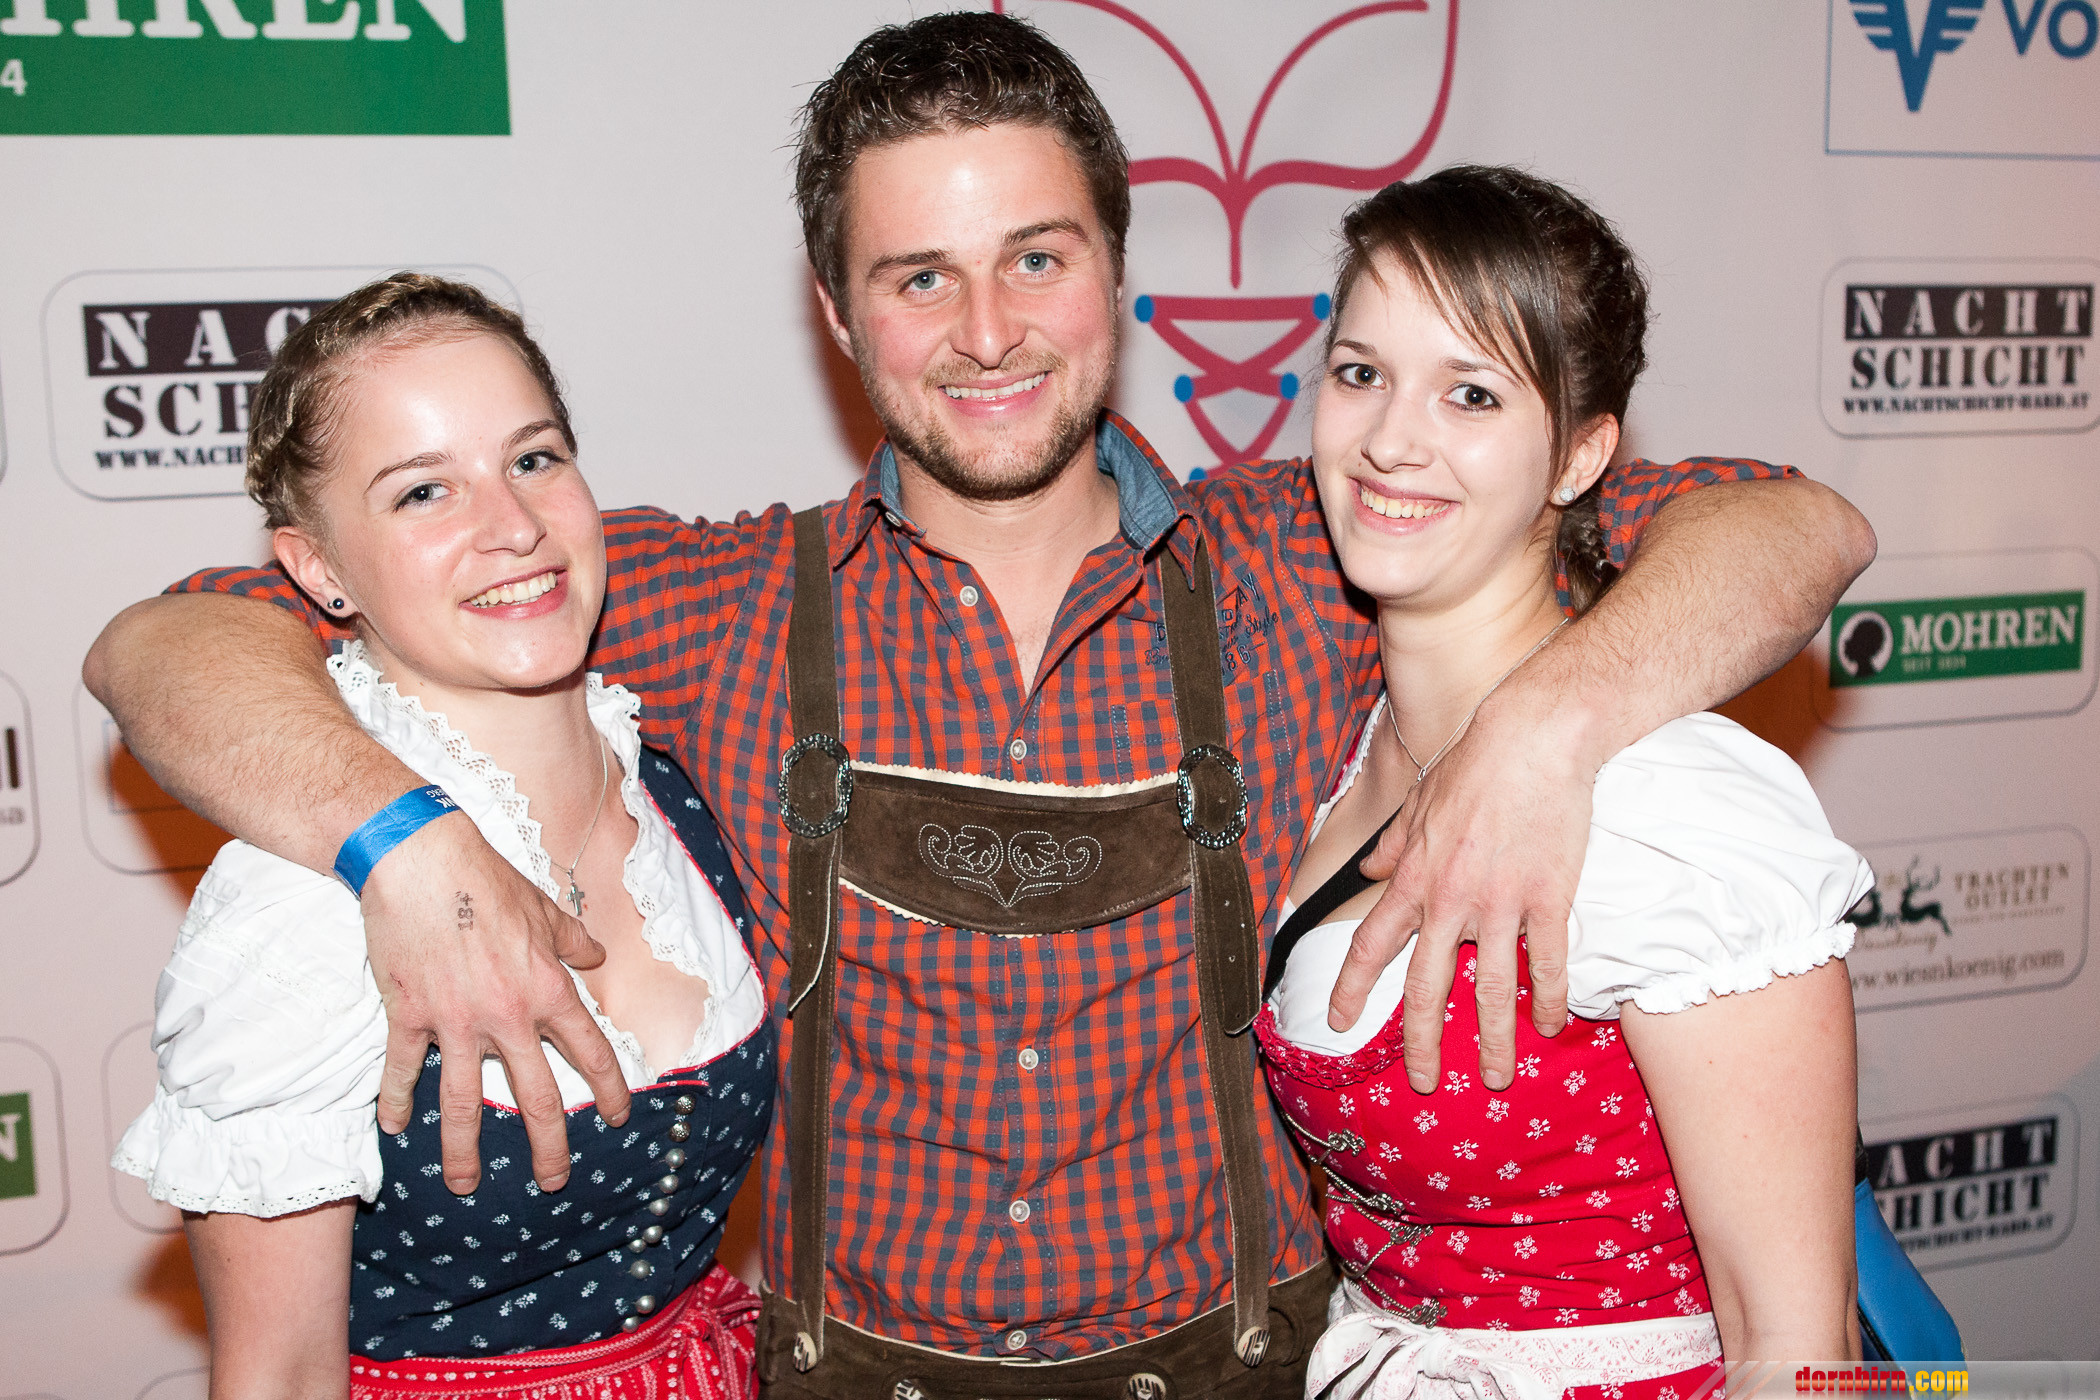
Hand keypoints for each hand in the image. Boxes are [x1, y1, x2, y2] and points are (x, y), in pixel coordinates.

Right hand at [359, 811, 629, 1193]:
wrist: (422, 861)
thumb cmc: (486, 880)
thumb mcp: (544, 909)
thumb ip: (573, 941)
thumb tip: (596, 958)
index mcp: (547, 990)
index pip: (591, 1051)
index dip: (610, 1088)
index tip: (618, 1117)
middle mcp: (508, 1016)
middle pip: (536, 1095)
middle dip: (549, 1144)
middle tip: (554, 1180)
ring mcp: (456, 1022)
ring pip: (464, 1102)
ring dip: (464, 1149)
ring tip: (464, 1184)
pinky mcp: (409, 1015)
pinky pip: (402, 1070)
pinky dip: (396, 1100)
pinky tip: (394, 1128)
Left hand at [1330, 691, 1594, 1092]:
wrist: (1534, 738)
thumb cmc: (1475, 763)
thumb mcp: (1418, 802)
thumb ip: (1393, 844)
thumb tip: (1369, 865)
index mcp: (1414, 879)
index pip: (1370, 946)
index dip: (1352, 990)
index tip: (1338, 1022)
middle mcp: (1450, 901)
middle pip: (1428, 988)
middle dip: (1422, 1043)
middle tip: (1422, 1082)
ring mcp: (1501, 904)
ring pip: (1492, 992)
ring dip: (1492, 1042)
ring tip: (1494, 1076)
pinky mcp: (1549, 899)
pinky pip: (1549, 964)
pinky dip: (1551, 1001)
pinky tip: (1552, 1026)